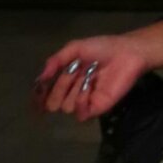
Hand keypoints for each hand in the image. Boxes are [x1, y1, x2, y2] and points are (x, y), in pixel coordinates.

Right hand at [31, 36, 149, 123]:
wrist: (126, 52)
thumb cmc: (103, 48)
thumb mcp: (75, 48)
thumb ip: (56, 60)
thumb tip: (40, 77)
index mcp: (67, 77)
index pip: (48, 93)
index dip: (39, 97)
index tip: (35, 95)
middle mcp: (74, 91)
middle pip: (54, 101)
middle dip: (58, 89)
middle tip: (70, 74)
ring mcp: (86, 100)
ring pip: (66, 107)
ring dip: (71, 91)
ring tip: (86, 76)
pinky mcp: (99, 107)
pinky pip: (81, 114)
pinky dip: (80, 101)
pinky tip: (87, 87)